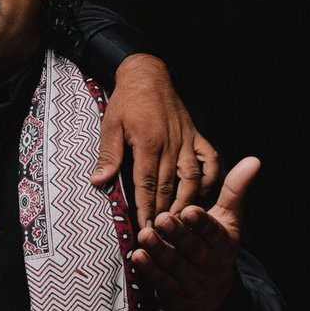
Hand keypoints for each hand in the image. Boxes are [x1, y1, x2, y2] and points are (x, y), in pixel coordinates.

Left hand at [93, 53, 221, 227]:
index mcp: (147, 143)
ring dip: (187, 201)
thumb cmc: (126, 102)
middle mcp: (171, 144)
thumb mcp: (110, 126)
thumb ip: (108, 155)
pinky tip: (204, 193)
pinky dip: (211, 177)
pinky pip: (210, 160)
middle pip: (169, 186)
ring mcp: (186, 140)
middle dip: (164, 212)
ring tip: (180, 222)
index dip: (146, 209)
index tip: (143, 228)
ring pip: (192, 178)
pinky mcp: (197, 136)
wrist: (147, 76)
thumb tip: (98, 182)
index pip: (147, 185)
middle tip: (161, 235)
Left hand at [131, 156, 258, 310]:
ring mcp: (191, 280)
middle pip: (193, 248)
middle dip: (178, 235)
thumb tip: (253, 160)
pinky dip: (149, 270)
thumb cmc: (215, 245)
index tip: (190, 210)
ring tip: (145, 234)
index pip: (213, 232)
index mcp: (222, 243)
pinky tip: (137, 256)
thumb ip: (234, 190)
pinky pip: (161, 282)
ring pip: (174, 265)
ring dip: (159, 251)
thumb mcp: (228, 218)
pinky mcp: (173, 292)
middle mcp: (208, 262)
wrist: (211, 294)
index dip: (202, 223)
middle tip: (162, 218)